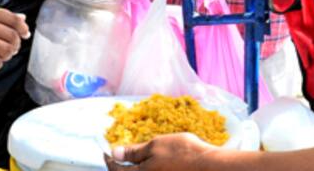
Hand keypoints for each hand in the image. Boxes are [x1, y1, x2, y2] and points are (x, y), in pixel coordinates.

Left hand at [104, 133, 220, 170]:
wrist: (208, 166)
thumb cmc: (182, 153)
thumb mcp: (155, 146)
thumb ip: (134, 151)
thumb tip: (115, 152)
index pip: (116, 169)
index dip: (109, 159)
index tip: (106, 150)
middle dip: (120, 166)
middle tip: (119, 154)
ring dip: (135, 168)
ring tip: (136, 157)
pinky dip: (147, 169)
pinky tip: (152, 162)